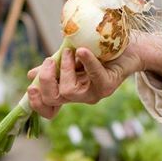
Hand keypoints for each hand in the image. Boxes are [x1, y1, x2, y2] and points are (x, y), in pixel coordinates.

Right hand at [26, 37, 146, 118]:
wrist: (130, 49)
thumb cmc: (101, 53)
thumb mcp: (72, 59)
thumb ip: (56, 67)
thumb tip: (31, 75)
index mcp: (71, 91)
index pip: (50, 110)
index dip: (37, 104)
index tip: (31, 88)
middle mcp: (82, 96)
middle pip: (54, 99)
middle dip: (47, 80)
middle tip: (50, 61)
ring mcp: (95, 94)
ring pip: (70, 91)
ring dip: (65, 68)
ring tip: (70, 51)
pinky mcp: (108, 86)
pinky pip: (95, 76)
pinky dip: (88, 63)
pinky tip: (83, 51)